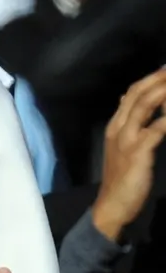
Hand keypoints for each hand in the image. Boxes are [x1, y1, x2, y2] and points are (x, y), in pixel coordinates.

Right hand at [93, 69, 165, 240]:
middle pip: (138, 95)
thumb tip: (126, 99)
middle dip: (158, 79)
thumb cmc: (121, 178)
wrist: (112, 204)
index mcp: (115, 125)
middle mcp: (119, 128)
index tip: (165, 68)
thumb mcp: (121, 146)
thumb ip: (127, 123)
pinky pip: (156, 129)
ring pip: (145, 106)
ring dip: (163, 91)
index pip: (131, 94)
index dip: (149, 79)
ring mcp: (127, 139)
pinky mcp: (138, 152)